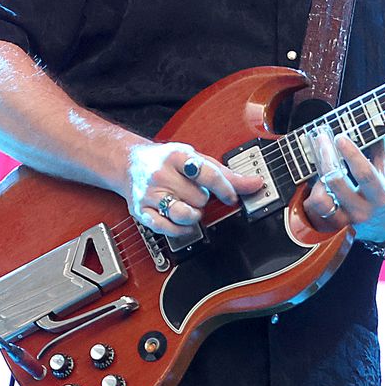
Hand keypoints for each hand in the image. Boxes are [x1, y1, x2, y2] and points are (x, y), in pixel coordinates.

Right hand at [128, 142, 265, 236]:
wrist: (129, 163)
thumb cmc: (167, 161)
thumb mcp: (196, 159)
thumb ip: (226, 174)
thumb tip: (255, 183)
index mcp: (177, 156)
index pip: (207, 174)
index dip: (225, 189)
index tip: (231, 197)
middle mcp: (161, 174)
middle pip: (199, 198)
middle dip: (203, 199)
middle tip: (196, 192)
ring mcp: (150, 194)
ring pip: (184, 215)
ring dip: (193, 214)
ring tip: (190, 206)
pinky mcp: (142, 211)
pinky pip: (168, 228)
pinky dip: (181, 229)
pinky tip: (183, 222)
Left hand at [303, 134, 384, 243]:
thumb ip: (379, 144)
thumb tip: (371, 117)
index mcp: (380, 195)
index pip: (365, 174)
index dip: (351, 155)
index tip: (339, 136)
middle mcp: (362, 210)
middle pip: (337, 183)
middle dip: (326, 158)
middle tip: (320, 138)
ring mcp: (346, 219)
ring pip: (321, 200)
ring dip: (317, 177)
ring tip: (318, 160)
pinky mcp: (332, 224)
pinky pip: (313, 208)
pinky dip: (311, 191)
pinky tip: (315, 176)